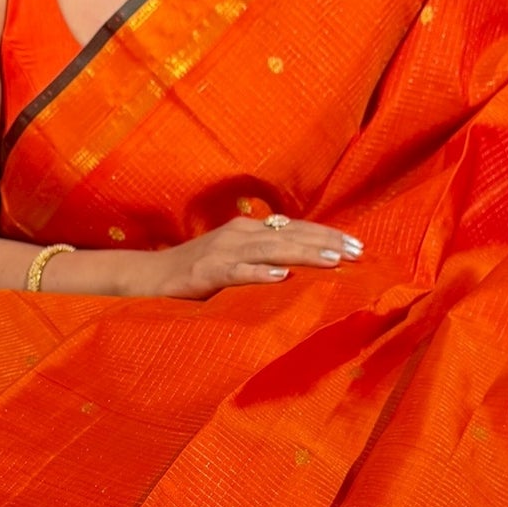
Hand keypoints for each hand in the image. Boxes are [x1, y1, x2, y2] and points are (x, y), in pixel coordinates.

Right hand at [138, 217, 363, 300]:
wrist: (149, 276)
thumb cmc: (196, 272)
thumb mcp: (235, 259)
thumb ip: (264, 258)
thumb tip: (303, 268)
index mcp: (249, 230)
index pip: (296, 228)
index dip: (327, 235)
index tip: (357, 245)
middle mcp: (240, 234)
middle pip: (291, 235)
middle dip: (326, 243)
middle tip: (357, 252)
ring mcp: (223, 251)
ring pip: (271, 250)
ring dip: (304, 254)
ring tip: (333, 261)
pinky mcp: (207, 272)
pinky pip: (238, 272)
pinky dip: (260, 274)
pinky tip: (282, 277)